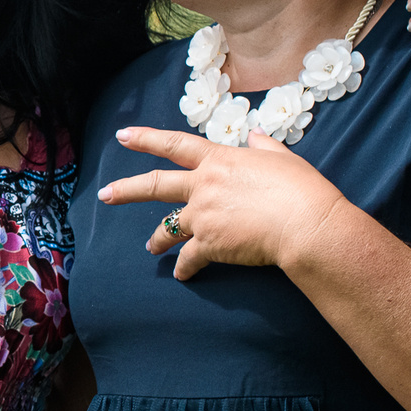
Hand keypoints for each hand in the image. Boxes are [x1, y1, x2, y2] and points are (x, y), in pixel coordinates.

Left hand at [98, 126, 348, 279]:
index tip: (123, 136)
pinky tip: (182, 275)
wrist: (305, 225)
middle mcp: (204, 185)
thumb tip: (255, 135)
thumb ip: (265, 146)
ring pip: (168, 227)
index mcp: (220, 160)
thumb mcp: (284, 159)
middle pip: (155, 185)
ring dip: (157, 239)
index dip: (147, 139)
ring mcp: (203, 215)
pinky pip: (188, 258)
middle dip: (126, 190)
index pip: (175, 144)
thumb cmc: (302, 190)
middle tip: (105, 195)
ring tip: (150, 248)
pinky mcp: (209, 244)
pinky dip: (184, 268)